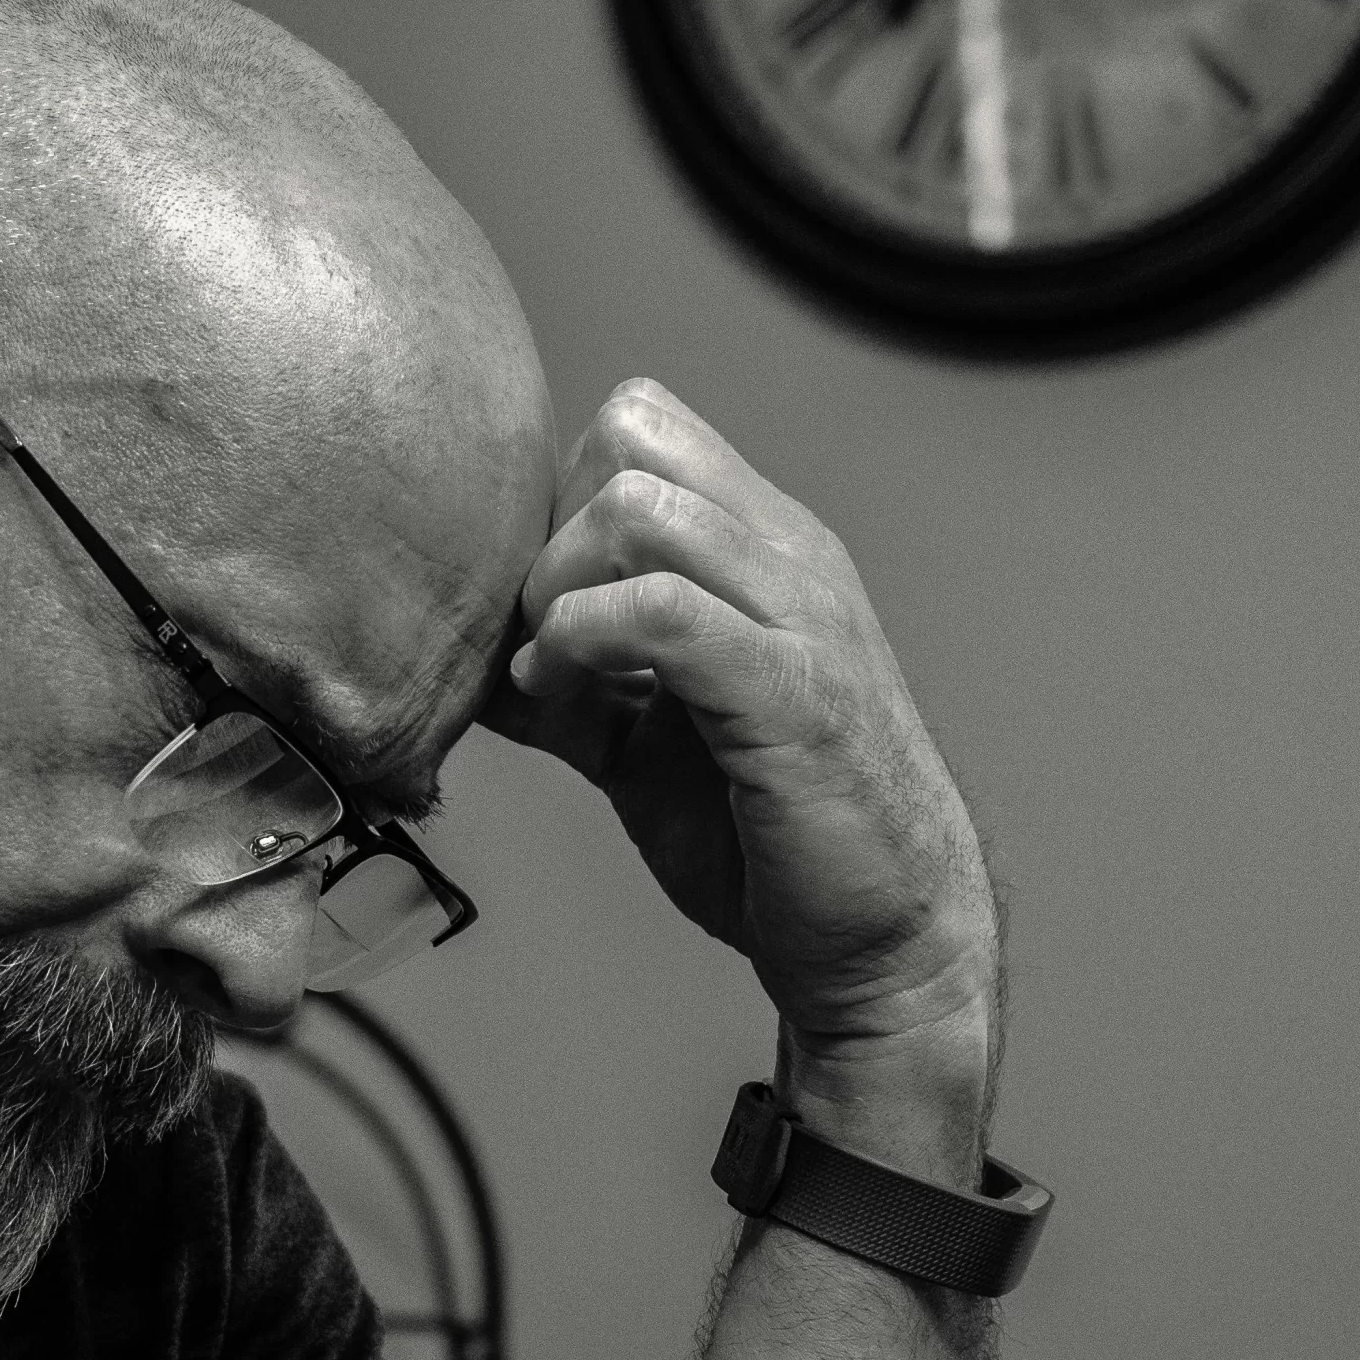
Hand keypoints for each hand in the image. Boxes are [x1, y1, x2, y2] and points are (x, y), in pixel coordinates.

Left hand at [484, 380, 1000, 1167]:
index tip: (543, 609)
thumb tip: (473, 663)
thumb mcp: (650, 736)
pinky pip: (659, 611)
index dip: (560, 501)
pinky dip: (581, 645)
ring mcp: (799, 615)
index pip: (641, 424)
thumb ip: (576, 681)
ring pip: (635, 508)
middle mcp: (789, 557)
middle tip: (539, 639)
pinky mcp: (791, 691)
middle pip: (628, 437)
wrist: (886, 935)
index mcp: (766, 547)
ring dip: (558, 589)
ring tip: (552, 674)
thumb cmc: (775, 833)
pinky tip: (567, 706)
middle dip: (550, 532)